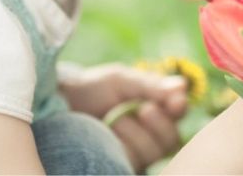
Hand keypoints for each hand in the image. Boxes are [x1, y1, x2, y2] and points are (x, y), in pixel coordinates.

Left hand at [58, 62, 187, 172]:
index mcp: (155, 106)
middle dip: (162, 124)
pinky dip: (128, 146)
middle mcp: (148, 132)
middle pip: (172, 137)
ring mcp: (135, 150)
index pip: (178, 112)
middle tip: (145, 109)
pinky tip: (112, 132)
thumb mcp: (121, 80)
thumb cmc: (92, 88)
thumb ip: (151, 85)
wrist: (59, 103)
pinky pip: (137, 161)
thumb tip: (183, 86)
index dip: (180, 107)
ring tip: (118, 119)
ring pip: (156, 151)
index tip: (176, 101)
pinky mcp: (120, 163)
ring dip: (141, 135)